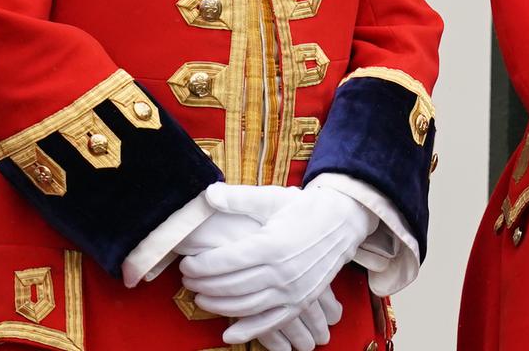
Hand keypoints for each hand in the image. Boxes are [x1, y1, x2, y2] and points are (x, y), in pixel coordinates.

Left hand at [180, 181, 376, 346]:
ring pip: (247, 306)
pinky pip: (272, 322)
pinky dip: (249, 330)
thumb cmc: (302, 209)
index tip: (186, 264)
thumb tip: (207, 193)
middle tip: (187, 281)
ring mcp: (292, 290)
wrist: (342, 222)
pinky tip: (228, 334)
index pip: (225, 262)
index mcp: (270, 244)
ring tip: (200, 298)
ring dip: (219, 306)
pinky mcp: (301, 301)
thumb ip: (237, 198)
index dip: (201, 266)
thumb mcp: (271, 198)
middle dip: (203, 285)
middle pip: (232, 286)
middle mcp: (281, 272)